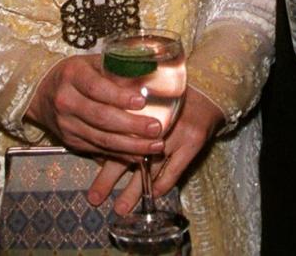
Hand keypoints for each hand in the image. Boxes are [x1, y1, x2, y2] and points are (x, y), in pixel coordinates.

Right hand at [25, 54, 165, 158]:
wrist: (40, 94)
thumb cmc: (74, 74)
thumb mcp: (90, 63)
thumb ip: (115, 68)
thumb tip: (149, 73)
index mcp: (72, 76)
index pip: (96, 88)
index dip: (119, 96)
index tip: (142, 102)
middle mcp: (66, 101)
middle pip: (101, 117)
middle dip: (131, 125)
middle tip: (156, 128)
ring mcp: (67, 125)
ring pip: (101, 139)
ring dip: (131, 145)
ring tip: (155, 146)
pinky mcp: (70, 142)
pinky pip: (97, 149)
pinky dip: (120, 154)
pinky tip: (139, 155)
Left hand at [87, 85, 224, 212]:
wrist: (208, 89)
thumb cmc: (171, 90)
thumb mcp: (144, 88)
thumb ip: (123, 102)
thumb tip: (94, 125)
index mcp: (141, 104)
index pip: (116, 130)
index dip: (99, 149)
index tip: (87, 165)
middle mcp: (157, 118)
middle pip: (128, 151)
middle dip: (109, 177)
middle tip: (94, 197)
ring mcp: (175, 131)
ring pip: (150, 167)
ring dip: (134, 190)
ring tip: (120, 208)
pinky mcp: (193, 141)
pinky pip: (174, 170)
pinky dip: (162, 185)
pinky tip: (152, 195)